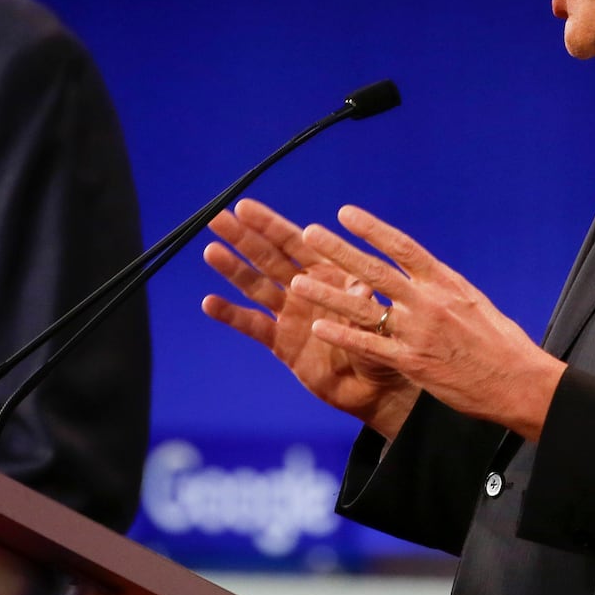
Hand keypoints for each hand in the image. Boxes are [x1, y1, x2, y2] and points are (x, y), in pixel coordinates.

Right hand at [202, 199, 419, 439]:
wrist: (377, 387)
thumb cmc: (385, 344)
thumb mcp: (378, 320)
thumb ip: (365, 303)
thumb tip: (362, 287)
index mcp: (329, 273)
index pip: (295, 242)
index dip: (270, 225)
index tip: (244, 207)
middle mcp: (305, 288)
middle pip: (267, 257)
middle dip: (242, 237)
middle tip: (216, 218)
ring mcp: (290, 314)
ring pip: (255, 286)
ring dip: (233, 269)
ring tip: (211, 251)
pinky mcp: (282, 343)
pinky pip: (253, 325)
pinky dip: (231, 314)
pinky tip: (209, 302)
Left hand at [292, 205, 566, 440]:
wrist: (518, 381)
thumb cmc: (500, 343)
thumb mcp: (472, 302)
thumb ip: (441, 287)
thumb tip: (420, 272)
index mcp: (444, 282)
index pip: (402, 247)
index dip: (371, 229)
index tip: (345, 213)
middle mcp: (428, 302)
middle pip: (375, 270)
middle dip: (339, 251)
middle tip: (310, 233)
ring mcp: (418, 332)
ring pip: (364, 307)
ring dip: (328, 293)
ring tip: (299, 282)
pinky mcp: (412, 362)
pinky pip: (369, 345)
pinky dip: (342, 335)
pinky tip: (318, 327)